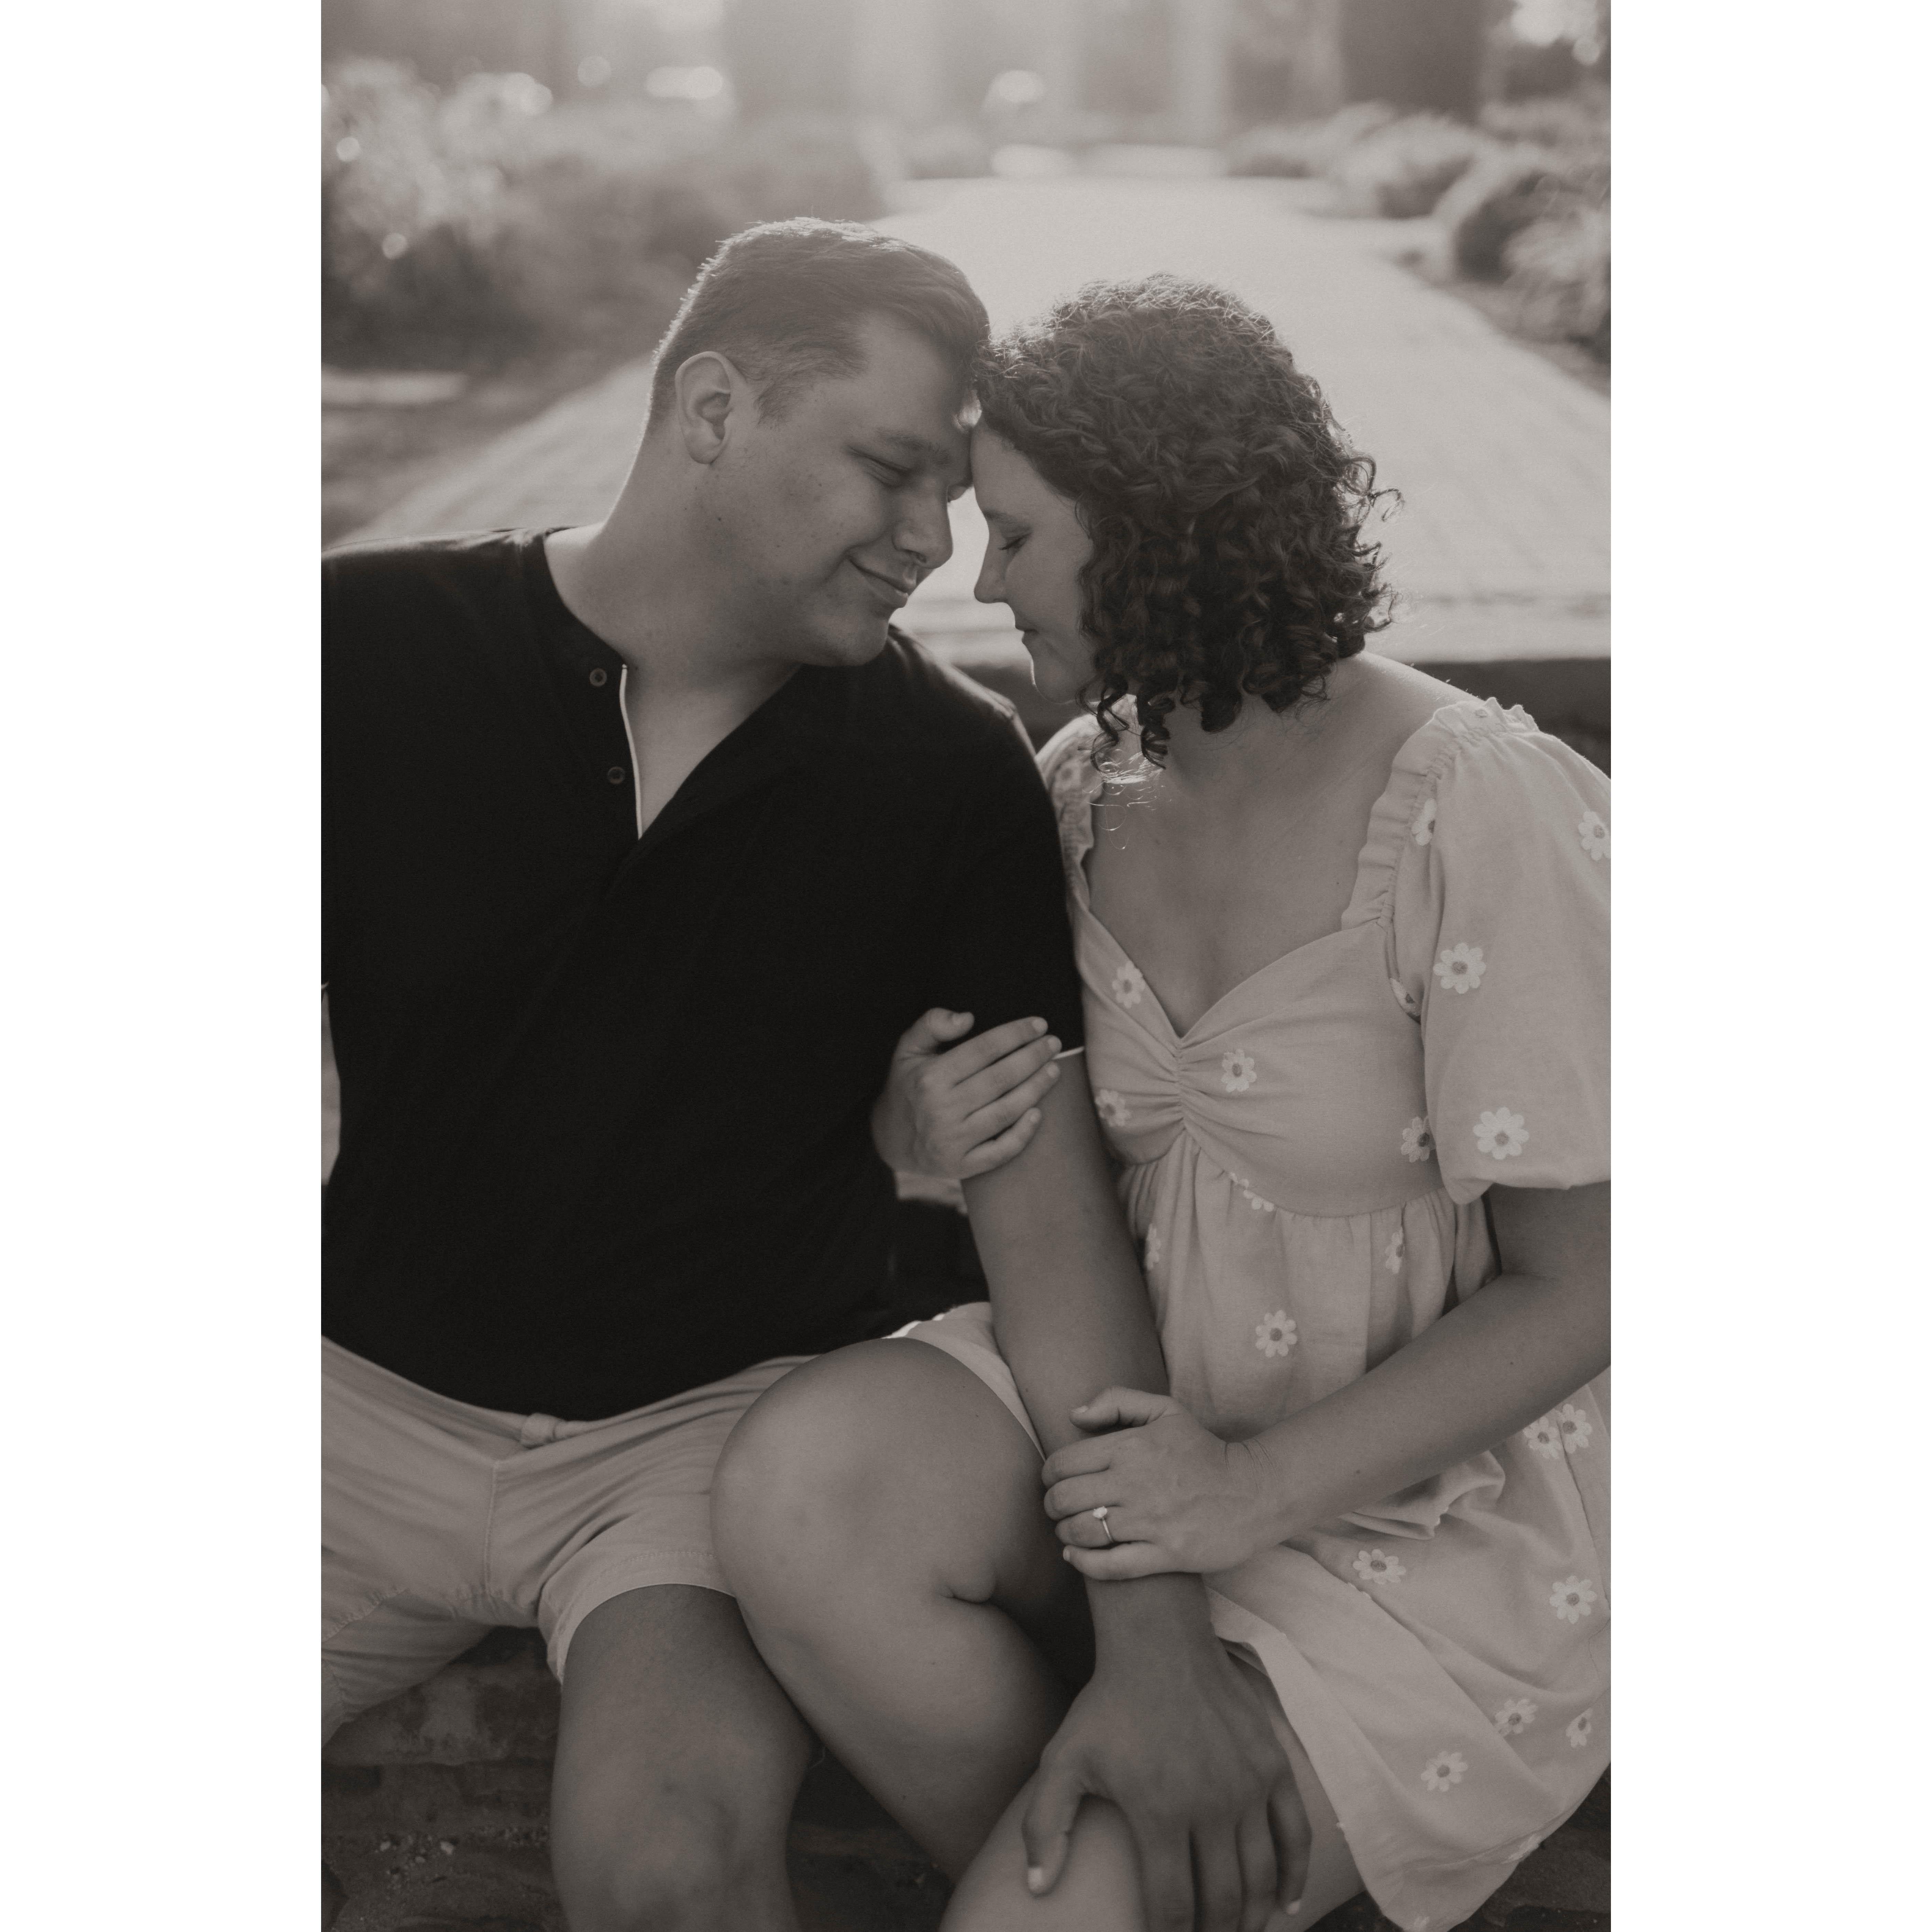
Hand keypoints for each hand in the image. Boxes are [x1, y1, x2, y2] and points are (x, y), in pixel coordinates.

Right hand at [868, 1008, 1063, 1179]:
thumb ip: (932, 1023)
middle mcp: (941, 1110)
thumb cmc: (908, 1085)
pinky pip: (1000, 1152)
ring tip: (1054, 1070)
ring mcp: (952, 1141)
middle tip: (1054, 1044)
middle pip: (1000, 1079)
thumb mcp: (908, 1048)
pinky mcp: (960, 1166)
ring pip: (1006, 1112)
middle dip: (1033, 1057)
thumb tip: (967, 1017)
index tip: (1039, 1024)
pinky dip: (1023, 1134)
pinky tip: (1039, 1113)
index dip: (1015, 1034)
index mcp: (930, 1078)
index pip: (983, 1049)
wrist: (889, 1138)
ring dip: (1036, 1089)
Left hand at [1023, 1618, 1309, 1929]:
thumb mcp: (1063, 1761)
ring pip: (1260, 1877)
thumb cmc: (1108, 1706)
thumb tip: (1035, 1888)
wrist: (1159, 1644)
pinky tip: (1286, 1904)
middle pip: (1222, 1901)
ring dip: (1252, 1917)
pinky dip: (1295, 1875)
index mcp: (1159, 1812)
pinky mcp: (1272, 1765)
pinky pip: (1295, 1833)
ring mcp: (1248, 1785)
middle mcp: (1210, 1805)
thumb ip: (1044, 1826)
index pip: (1172, 1907)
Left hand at [1044, 1389, 1282, 1578]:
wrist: (1253, 1491)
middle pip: (1066, 1499)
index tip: (1053, 1482)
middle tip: (1057, 1508)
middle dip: (1052, 1506)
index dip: (1048, 1476)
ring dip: (1066, 1533)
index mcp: (1130, 1447)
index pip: (1063, 1464)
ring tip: (1068, 1531)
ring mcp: (1151, 1521)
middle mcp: (1135, 1483)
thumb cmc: (1203, 1450)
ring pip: (1083, 1532)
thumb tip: (1074, 1415)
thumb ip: (1118, 1402)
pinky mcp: (1167, 1554)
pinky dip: (1085, 1563)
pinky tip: (1075, 1557)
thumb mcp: (1165, 1411)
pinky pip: (1111, 1566)